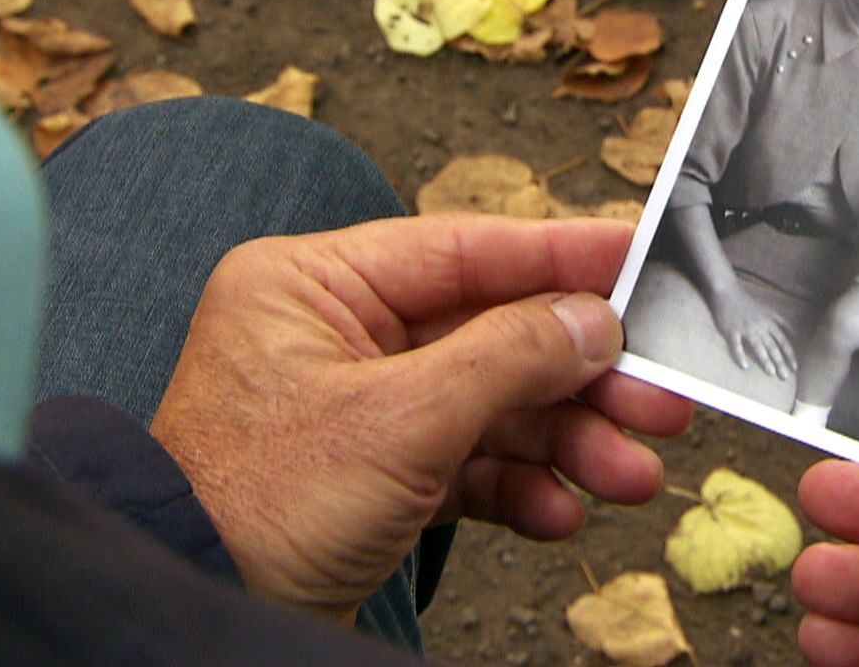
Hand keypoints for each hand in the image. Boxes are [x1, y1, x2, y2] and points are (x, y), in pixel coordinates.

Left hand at [149, 215, 692, 624]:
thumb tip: (590, 320)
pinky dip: (520, 486)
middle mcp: (336, 336)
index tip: (639, 257)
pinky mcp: (373, 478)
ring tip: (629, 473)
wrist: (199, 610)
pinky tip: (561, 510)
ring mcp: (356, 409)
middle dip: (579, 375)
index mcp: (314, 286)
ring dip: (566, 440)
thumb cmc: (252, 509)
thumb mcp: (398, 422)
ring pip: (492, 405)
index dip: (560, 255)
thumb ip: (507, 358)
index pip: (463, 249)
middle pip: (492, 333)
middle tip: (658, 396)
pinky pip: (468, 464)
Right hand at [709, 285, 796, 379]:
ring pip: (757, 346)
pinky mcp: (731, 330)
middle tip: (785, 377)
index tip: (795, 368)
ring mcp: (745, 328)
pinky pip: (736, 346)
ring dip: (765, 360)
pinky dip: (740, 356)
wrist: (728, 292)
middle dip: (780, 362)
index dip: (789, 355)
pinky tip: (745, 367)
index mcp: (769, 322)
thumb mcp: (768, 310)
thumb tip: (795, 333)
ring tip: (771, 373)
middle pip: (772, 346)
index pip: (782, 341)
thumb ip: (781, 322)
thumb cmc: (748, 303)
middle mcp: (759, 326)